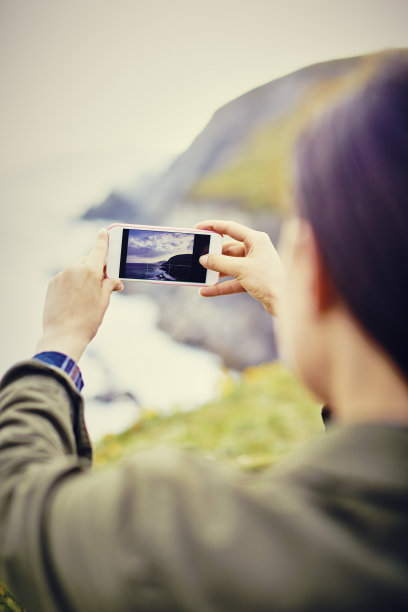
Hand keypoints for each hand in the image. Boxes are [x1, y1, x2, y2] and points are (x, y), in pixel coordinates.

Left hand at [35, 229, 122, 361]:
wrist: (63, 336)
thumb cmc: (87, 320)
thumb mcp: (103, 301)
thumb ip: (108, 285)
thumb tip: (113, 281)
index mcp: (90, 271)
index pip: (98, 250)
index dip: (102, 240)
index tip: (103, 232)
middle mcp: (74, 269)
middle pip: (87, 261)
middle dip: (95, 267)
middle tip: (103, 281)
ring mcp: (61, 276)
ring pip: (76, 270)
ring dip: (83, 277)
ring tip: (87, 297)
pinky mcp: (52, 284)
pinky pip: (65, 278)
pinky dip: (72, 284)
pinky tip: (74, 300)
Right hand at [194, 220, 284, 316]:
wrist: (285, 302)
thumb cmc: (268, 280)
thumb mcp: (240, 269)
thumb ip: (220, 262)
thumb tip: (204, 259)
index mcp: (256, 239)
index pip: (230, 228)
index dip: (213, 226)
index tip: (198, 228)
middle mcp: (256, 250)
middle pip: (229, 249)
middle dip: (213, 255)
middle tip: (197, 257)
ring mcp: (254, 265)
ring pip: (230, 266)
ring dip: (216, 272)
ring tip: (200, 276)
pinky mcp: (253, 279)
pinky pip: (233, 281)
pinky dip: (221, 286)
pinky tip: (206, 291)